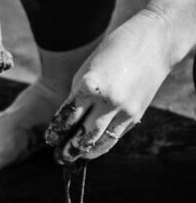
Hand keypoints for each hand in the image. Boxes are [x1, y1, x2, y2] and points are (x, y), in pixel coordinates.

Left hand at [44, 8, 179, 162]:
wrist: (151, 44)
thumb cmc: (111, 52)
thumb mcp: (86, 71)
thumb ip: (78, 96)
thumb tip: (69, 121)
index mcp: (89, 86)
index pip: (67, 117)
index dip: (56, 131)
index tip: (50, 140)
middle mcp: (108, 101)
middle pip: (84, 135)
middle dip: (70, 149)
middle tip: (58, 158)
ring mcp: (125, 110)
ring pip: (103, 140)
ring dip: (87, 152)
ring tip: (74, 158)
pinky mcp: (137, 114)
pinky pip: (117, 134)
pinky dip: (104, 143)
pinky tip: (94, 148)